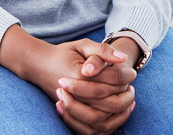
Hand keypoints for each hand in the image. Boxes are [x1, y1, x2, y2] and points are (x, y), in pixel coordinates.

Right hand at [0, 25, 136, 133]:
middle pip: (110, 101)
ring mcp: (72, 107)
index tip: (132, 72)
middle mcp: (75, 94)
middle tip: (132, 87)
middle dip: (126, 95)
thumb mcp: (83, 45)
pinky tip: (118, 111)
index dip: (126, 75)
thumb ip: (103, 50)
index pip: (112, 80)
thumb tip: (122, 58)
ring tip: (127, 98)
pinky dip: (108, 122)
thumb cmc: (63, 53)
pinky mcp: (70, 115)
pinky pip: (92, 128)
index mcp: (80, 74)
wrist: (39, 66)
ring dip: (120, 110)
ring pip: (102, 118)